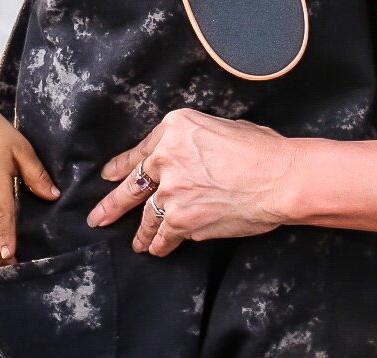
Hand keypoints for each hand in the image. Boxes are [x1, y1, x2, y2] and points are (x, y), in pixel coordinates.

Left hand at [87, 109, 291, 256]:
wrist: (279, 178)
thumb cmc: (261, 149)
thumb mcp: (221, 127)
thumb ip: (194, 142)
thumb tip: (189, 157)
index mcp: (174, 128)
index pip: (142, 150)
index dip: (122, 166)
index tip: (110, 175)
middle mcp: (166, 157)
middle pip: (132, 184)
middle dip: (112, 203)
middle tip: (97, 217)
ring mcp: (171, 191)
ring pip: (147, 215)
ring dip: (140, 232)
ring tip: (136, 243)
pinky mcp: (182, 220)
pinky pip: (164, 235)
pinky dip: (161, 245)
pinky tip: (159, 249)